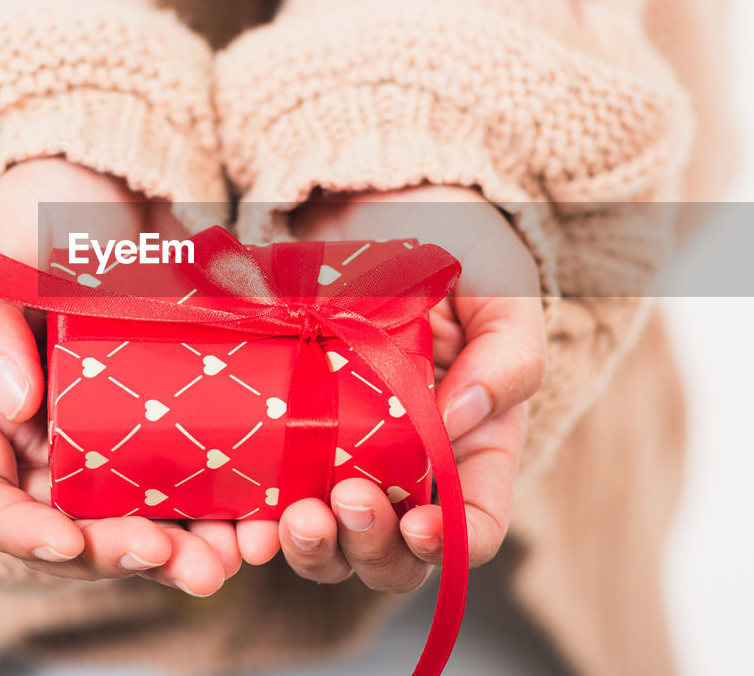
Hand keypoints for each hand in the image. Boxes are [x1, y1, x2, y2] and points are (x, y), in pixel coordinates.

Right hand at [0, 157, 239, 594]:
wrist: (115, 180)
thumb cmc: (33, 215)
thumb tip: (13, 404)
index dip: (20, 535)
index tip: (69, 541)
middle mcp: (43, 442)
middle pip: (72, 528)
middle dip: (120, 554)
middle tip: (173, 560)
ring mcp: (111, 436)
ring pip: (140, 519)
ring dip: (184, 550)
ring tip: (230, 559)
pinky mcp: (174, 420)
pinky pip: (196, 479)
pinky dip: (227, 507)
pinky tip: (265, 519)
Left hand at [235, 185, 546, 591]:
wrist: (370, 201)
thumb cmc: (452, 243)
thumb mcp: (503, 289)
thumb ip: (508, 356)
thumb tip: (459, 419)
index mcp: (472, 445)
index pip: (474, 526)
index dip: (451, 546)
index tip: (419, 525)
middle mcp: (407, 467)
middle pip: (395, 553)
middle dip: (371, 548)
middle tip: (345, 503)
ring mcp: (341, 456)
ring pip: (332, 542)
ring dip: (314, 549)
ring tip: (293, 517)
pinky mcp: (285, 437)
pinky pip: (271, 502)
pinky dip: (260, 525)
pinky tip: (246, 519)